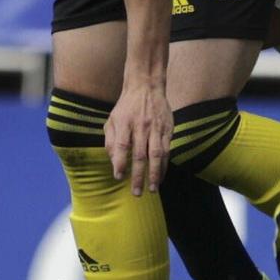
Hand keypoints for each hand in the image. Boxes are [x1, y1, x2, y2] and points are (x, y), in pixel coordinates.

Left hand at [107, 78, 171, 193]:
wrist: (146, 86)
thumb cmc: (126, 107)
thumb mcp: (112, 120)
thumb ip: (111, 142)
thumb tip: (115, 164)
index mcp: (124, 123)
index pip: (122, 146)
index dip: (120, 163)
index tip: (118, 177)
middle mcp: (141, 126)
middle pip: (140, 155)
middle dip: (138, 176)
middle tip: (137, 193)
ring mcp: (156, 127)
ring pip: (157, 154)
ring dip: (155, 173)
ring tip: (153, 189)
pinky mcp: (168, 128)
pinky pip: (167, 150)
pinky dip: (164, 165)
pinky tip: (161, 176)